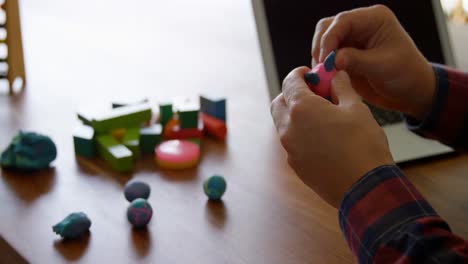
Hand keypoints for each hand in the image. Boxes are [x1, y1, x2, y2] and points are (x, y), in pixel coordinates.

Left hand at [271, 68, 393, 207]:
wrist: (364, 187)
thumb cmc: (363, 145)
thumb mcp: (356, 108)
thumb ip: (342, 88)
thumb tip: (336, 76)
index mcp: (301, 109)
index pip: (289, 82)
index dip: (300, 74)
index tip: (310, 73)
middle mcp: (289, 128)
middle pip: (279, 103)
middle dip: (292, 94)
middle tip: (313, 93)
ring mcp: (290, 149)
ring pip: (283, 124)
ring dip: (295, 114)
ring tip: (320, 115)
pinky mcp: (296, 165)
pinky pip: (292, 142)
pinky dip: (300, 133)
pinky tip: (322, 136)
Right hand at [312, 5, 434, 119]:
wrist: (411, 92)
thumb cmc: (406, 74)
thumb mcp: (383, 67)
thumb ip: (357, 61)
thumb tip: (333, 59)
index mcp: (374, 19)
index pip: (343, 21)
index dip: (329, 38)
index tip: (325, 60)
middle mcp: (360, 25)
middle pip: (327, 28)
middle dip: (321, 47)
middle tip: (321, 68)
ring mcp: (351, 40)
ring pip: (323, 42)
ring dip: (320, 58)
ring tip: (324, 76)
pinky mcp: (345, 55)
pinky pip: (325, 57)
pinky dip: (322, 68)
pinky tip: (326, 79)